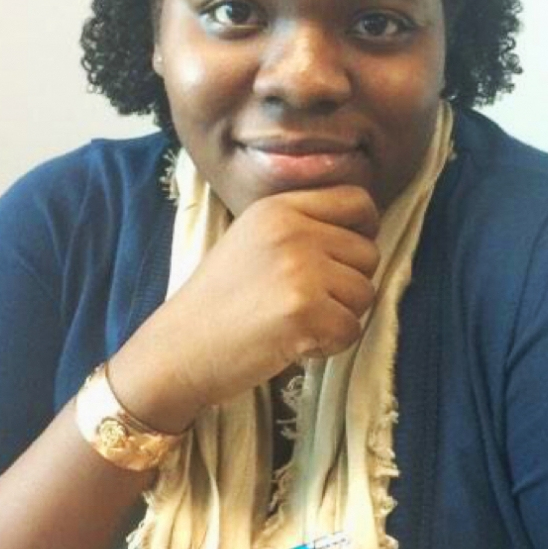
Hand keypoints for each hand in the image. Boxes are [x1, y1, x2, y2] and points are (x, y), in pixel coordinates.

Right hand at [118, 184, 380, 425]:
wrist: (179, 347)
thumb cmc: (217, 302)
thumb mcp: (252, 240)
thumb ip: (301, 228)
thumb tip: (363, 237)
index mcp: (279, 208)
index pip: (357, 201)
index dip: (364, 230)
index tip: (346, 258)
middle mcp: (293, 231)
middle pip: (368, 253)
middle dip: (348, 284)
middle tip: (308, 303)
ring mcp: (301, 270)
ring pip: (365, 293)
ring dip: (340, 316)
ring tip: (297, 323)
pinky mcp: (306, 312)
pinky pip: (353, 330)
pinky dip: (330, 345)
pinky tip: (295, 343)